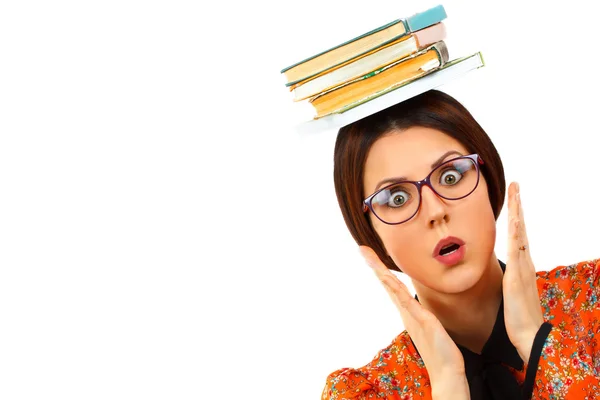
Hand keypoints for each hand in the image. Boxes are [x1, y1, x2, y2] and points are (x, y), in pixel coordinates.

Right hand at [359, 246, 469, 397]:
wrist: (446, 373)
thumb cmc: (441, 351)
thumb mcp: (430, 326)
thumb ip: (423, 315)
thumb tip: (422, 308)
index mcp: (408, 311)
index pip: (392, 286)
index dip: (381, 269)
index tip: (370, 255)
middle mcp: (407, 312)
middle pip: (388, 283)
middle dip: (375, 266)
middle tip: (362, 249)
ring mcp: (413, 316)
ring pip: (394, 289)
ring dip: (382, 272)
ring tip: (370, 258)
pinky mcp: (423, 322)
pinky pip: (408, 302)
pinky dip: (397, 290)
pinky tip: (389, 279)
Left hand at [503, 182, 544, 363]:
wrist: (527, 334)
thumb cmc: (516, 317)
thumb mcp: (509, 293)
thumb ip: (508, 281)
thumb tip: (501, 274)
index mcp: (521, 266)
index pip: (517, 235)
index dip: (515, 217)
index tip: (513, 200)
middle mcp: (524, 262)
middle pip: (520, 228)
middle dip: (518, 206)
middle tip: (516, 185)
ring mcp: (522, 267)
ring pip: (519, 233)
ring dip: (517, 212)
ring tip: (516, 192)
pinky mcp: (518, 275)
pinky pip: (517, 249)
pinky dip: (516, 233)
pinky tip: (515, 219)